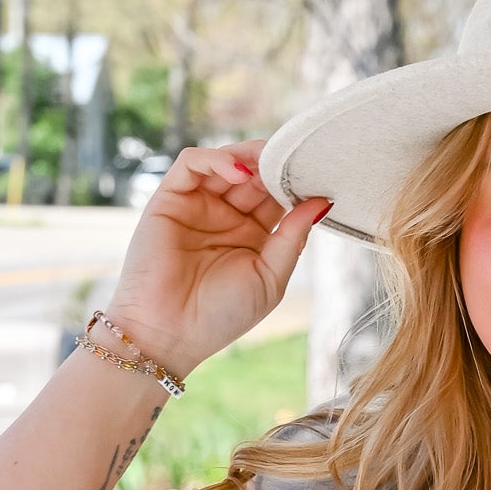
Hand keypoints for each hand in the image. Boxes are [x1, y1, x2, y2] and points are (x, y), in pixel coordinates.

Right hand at [100, 140, 331, 379]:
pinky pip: (190, 163)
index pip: (276, 196)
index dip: (294, 184)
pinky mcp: (169, 198)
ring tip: (268, 162)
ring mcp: (197, 205)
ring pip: (224, 161)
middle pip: (254, 174)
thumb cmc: (220, 315)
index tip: (317, 177)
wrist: (170, 333)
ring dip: (248, 156)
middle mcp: (225, 216)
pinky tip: (238, 173)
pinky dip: (215, 158)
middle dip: (274, 164)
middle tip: (294, 160)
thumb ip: (293, 237)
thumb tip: (321, 201)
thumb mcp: (270, 277)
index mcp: (252, 235)